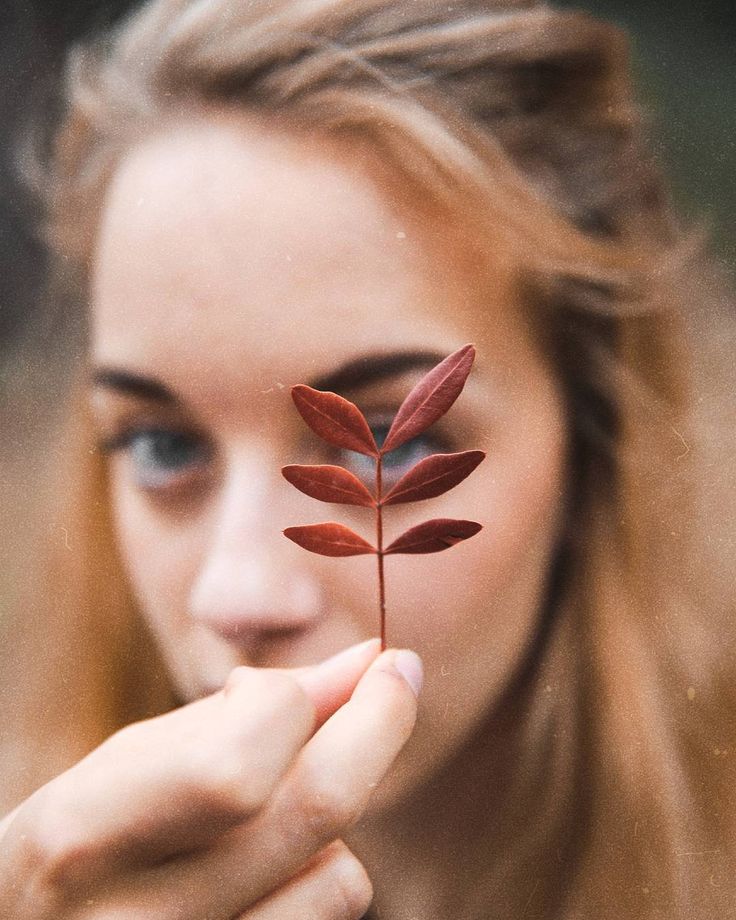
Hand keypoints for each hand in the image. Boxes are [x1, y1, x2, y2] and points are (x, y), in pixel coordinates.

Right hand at [0, 641, 421, 918]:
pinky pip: (330, 916)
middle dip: (379, 721)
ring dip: (334, 815)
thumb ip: (250, 710)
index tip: (333, 668)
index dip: (295, 701)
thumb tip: (369, 660)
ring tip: (274, 803)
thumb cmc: (89, 830)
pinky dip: (324, 869)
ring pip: (341, 875)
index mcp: (86, 834)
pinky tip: (276, 859)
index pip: (236, 765)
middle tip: (399, 673)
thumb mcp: (139, 757)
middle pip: (314, 811)